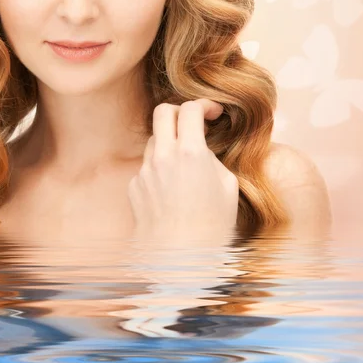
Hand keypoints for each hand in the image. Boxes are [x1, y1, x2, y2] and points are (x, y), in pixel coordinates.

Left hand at [128, 99, 238, 241]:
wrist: (179, 257)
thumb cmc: (212, 226)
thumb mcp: (227, 186)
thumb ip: (211, 158)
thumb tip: (201, 148)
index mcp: (190, 153)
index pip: (190, 110)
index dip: (204, 105)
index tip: (213, 112)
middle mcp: (163, 156)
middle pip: (162, 112)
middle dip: (179, 110)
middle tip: (192, 122)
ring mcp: (144, 170)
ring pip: (153, 139)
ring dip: (169, 142)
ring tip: (185, 165)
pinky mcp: (134, 186)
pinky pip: (147, 166)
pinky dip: (160, 169)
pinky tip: (172, 191)